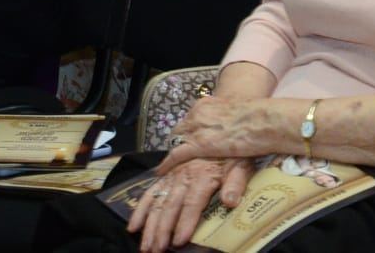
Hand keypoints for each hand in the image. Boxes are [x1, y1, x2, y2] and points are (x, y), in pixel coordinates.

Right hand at [127, 156, 252, 252]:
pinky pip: (150, 193)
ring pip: (157, 203)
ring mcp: (172, 176)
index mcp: (203, 176)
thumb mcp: (241, 165)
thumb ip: (236, 183)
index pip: (192, 203)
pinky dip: (140, 210)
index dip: (185, 222)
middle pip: (170, 206)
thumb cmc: (233, 154)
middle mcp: (183, 177)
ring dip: (150, 226)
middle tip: (156, 250)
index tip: (179, 241)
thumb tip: (230, 202)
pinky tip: (133, 226)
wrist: (222, 133)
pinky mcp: (166, 176)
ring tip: (146, 246)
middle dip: (162, 230)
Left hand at [164, 95, 274, 162]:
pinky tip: (162, 171)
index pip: (190, 118)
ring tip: (168, 164)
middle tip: (177, 153)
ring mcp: (197, 128)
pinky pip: (176, 155)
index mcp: (208, 104)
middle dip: (177, 141)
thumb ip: (229, 119)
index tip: (187, 139)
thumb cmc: (259, 118)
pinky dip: (167, 163)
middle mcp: (198, 113)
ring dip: (172, 152)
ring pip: (176, 141)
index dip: (188, 130)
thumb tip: (230, 125)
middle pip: (180, 129)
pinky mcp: (198, 145)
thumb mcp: (239, 113)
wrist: (264, 120)